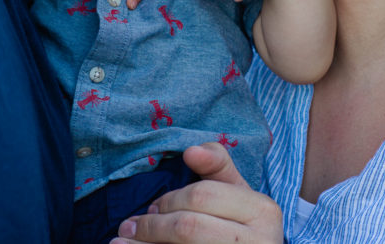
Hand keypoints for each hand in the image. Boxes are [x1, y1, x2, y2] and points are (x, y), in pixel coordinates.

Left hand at [111, 142, 283, 243]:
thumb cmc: (243, 228)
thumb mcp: (239, 195)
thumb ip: (218, 166)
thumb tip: (191, 151)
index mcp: (263, 211)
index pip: (202, 195)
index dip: (170, 200)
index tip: (152, 206)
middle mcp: (259, 241)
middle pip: (188, 227)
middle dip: (153, 225)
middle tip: (132, 226)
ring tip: (121, 241)